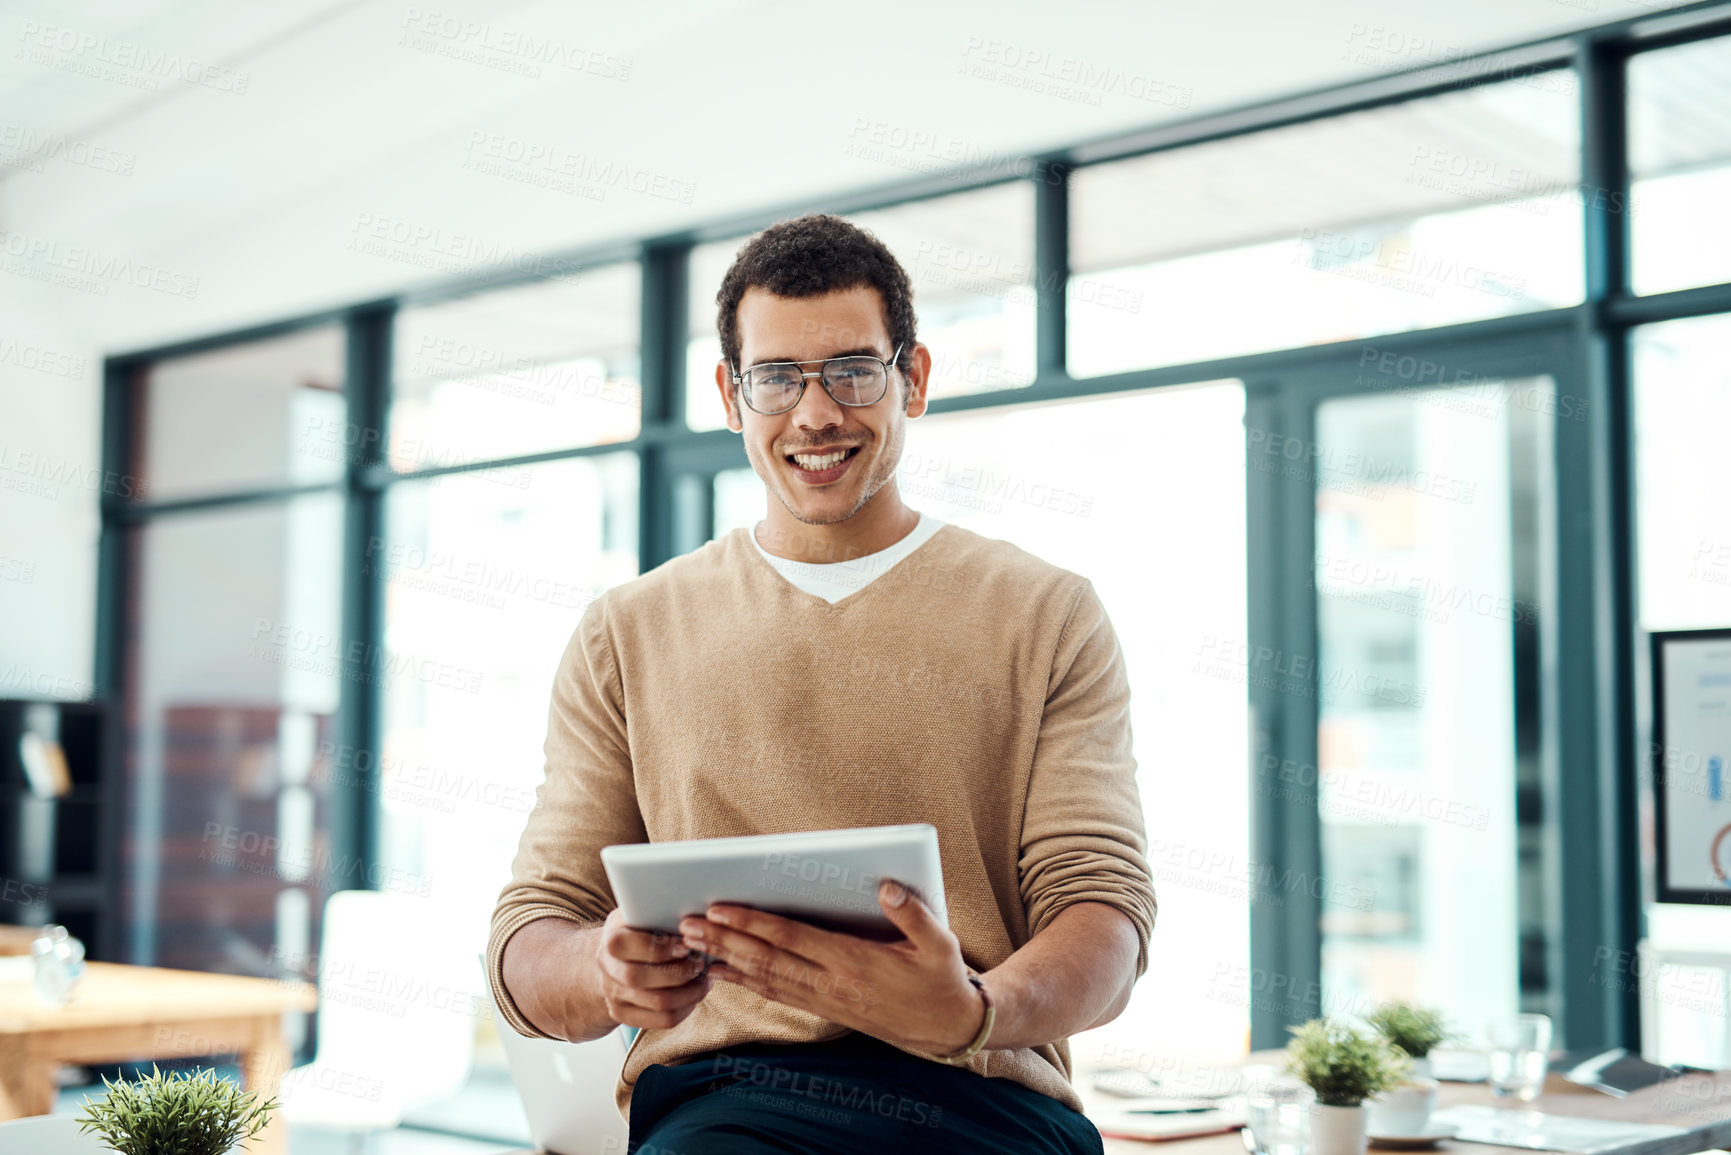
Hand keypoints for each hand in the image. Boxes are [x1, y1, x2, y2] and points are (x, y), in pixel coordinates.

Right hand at [595, 907, 712, 1029]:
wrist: (612, 959)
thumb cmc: (638, 930)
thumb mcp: (640, 914)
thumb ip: (658, 910)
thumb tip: (693, 904)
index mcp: (611, 938)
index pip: (628, 946)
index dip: (660, 948)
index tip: (686, 945)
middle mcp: (607, 969)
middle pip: (640, 978)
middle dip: (679, 972)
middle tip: (701, 963)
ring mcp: (613, 995)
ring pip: (657, 1004)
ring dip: (689, 993)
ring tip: (705, 980)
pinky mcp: (624, 1015)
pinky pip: (661, 1020)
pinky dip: (685, 1009)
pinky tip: (695, 995)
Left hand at [679, 879, 984, 1055]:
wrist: (948, 1028)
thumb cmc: (942, 979)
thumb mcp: (941, 944)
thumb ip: (912, 914)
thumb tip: (887, 886)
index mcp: (854, 961)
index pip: (792, 938)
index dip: (754, 923)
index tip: (722, 909)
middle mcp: (832, 982)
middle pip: (768, 959)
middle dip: (725, 941)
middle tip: (687, 926)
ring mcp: (826, 999)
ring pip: (766, 978)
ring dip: (727, 960)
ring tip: (694, 945)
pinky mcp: (827, 1009)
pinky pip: (779, 994)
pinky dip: (748, 982)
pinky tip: (725, 973)